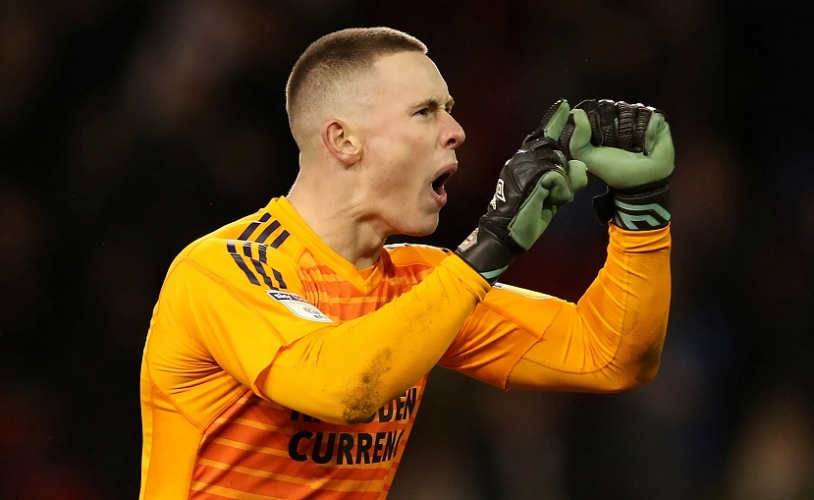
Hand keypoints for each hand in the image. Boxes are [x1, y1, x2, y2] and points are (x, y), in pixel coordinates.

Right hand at [455, 100, 587, 283]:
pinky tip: (549, 203)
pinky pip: (560, 177)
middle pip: (558, 152)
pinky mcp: (533, 175)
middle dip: (564, 175)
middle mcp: (522, 159)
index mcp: (523, 161)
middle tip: (552, 197)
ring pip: (561, 165)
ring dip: (562, 188)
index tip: (565, 105)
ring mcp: (525, 165)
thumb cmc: (527, 217)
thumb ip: (566, 180)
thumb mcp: (552, 196)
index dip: (554, 121)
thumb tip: (581, 167)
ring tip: (548, 202)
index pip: (542, 137)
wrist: (507, 234)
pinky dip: (561, 193)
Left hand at [561, 99, 674, 229]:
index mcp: (600, 121)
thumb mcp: (587, 157)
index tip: (599, 140)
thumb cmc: (613, 168)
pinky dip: (648, 134)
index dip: (596, 122)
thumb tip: (577, 112)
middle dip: (613, 128)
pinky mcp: (657, 119)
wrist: (641, 180)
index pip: (595, 108)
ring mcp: (638, 115)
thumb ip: (577, 138)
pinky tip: (646, 147)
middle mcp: (619, 114)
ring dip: (631, 132)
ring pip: (632, 109)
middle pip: (613, 107)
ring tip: (633, 146)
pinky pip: (650, 116)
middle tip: (618, 145)